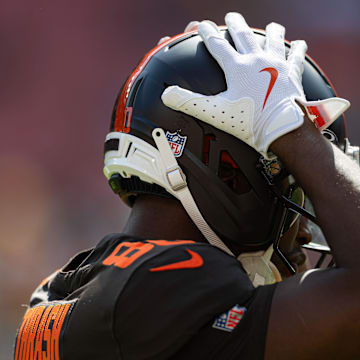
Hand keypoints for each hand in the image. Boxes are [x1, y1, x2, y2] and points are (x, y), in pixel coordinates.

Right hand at [161, 13, 349, 158]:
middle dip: (235, 24)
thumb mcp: (214, 112)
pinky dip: (296, 48)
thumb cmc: (249, 121)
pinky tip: (297, 42)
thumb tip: (166, 94)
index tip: (203, 25)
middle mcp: (257, 60)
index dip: (208, 34)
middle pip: (244, 35)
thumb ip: (189, 102)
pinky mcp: (293, 73)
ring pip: (273, 39)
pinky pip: (296, 55)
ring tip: (269, 25)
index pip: (218, 45)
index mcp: (237, 68)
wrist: (281, 128)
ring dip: (269, 30)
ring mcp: (277, 64)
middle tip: (231, 17)